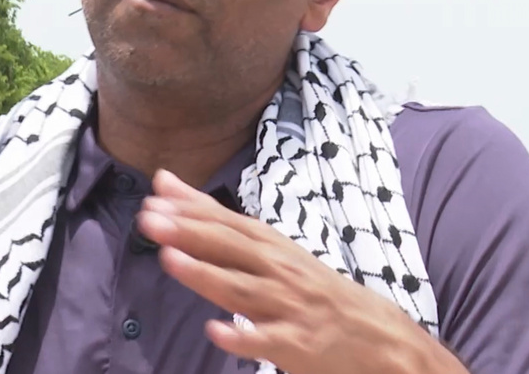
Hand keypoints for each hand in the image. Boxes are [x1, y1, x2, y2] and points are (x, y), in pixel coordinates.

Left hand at [136, 170, 464, 373]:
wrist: (377, 335)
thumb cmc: (312, 287)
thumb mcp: (270, 249)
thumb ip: (215, 219)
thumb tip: (166, 183)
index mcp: (272, 247)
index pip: (228, 222)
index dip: (191, 209)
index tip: (155, 196)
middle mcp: (279, 271)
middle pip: (231, 249)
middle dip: (190, 233)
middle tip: (151, 220)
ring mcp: (289, 307)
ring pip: (242, 290)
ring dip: (205, 274)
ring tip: (170, 260)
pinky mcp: (298, 346)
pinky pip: (267, 342)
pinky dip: (243, 337)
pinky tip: (216, 332)